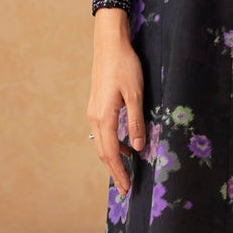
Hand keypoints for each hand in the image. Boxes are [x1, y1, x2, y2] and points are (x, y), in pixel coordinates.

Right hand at [87, 10, 145, 196]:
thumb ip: (136, 122)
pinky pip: (103, 132)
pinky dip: (113, 143)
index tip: (127, 188)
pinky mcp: (97, 105)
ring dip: (113, 158)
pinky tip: (127, 145)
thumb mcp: (136, 95)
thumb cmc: (124, 66)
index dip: (119, 172)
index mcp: (104, 117)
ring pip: (102, 143)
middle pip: (103, 152)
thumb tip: (138, 148)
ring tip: (127, 171)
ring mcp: (94, 111)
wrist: (109, 44)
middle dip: (114, 171)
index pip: (111, 153)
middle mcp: (95, 118)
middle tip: (126, 188)